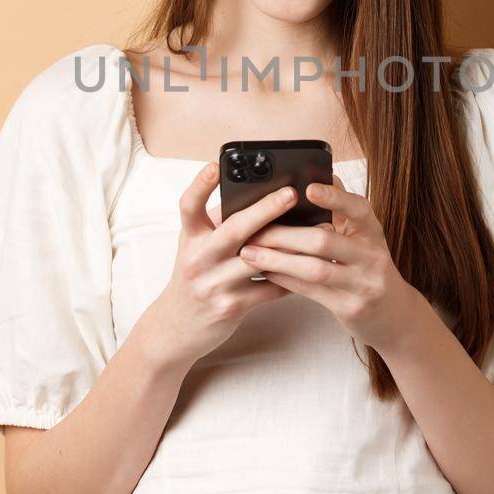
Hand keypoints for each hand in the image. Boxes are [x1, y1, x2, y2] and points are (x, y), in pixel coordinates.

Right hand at [141, 162, 298, 369]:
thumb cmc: (195, 277)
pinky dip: (289, 278)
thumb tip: (256, 194)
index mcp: (190, 238)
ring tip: (316, 231)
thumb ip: (218, 223)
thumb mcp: (196, 247)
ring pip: (257, 260)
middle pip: (233, 230)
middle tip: (291, 194)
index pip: (188, 207)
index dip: (199, 185)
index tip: (214, 165)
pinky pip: (268, 290)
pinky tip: (309, 267)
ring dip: (289, 246)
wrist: (177, 328)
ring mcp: (213, 284)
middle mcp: (198, 259)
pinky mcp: (230, 307)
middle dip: (264, 210)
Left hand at [236, 175, 421, 351]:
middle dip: (285, 235)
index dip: (334, 198)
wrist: (395, 315)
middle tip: (256, 229)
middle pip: (324, 241)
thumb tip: (316, 179)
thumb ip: (343, 213)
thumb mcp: (364, 238)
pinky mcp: (350, 307)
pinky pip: (312, 292)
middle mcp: (372, 256)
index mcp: (373, 232)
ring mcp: (362, 284)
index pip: (358, 209)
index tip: (308, 189)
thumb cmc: (368, 267)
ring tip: (250, 252)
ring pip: (315, 269)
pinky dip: (285, 280)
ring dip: (278, 260)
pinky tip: (265, 272)